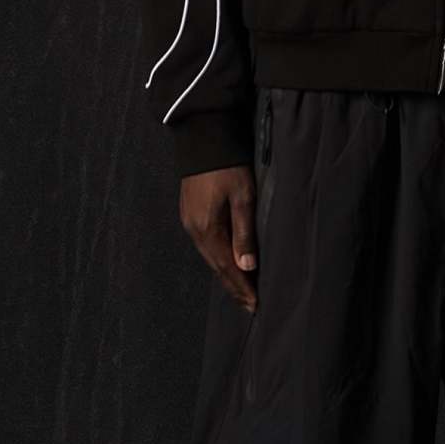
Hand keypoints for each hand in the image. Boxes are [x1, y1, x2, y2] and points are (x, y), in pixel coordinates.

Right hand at [180, 164, 257, 311]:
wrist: (202, 138)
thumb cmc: (227, 165)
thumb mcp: (243, 197)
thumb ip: (245, 233)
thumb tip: (247, 267)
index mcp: (207, 229)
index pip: (226, 268)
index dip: (242, 288)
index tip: (255, 305)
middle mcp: (194, 230)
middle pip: (216, 267)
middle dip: (234, 286)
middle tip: (251, 305)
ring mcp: (189, 222)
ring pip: (210, 257)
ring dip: (226, 274)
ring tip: (242, 289)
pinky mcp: (189, 213)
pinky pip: (205, 245)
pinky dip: (218, 258)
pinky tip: (227, 262)